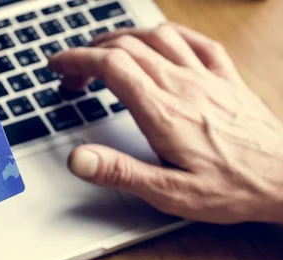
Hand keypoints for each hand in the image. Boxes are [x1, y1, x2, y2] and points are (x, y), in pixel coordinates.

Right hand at [49, 23, 282, 223]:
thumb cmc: (232, 188)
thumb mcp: (168, 193)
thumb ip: (119, 172)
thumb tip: (78, 159)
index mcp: (163, 113)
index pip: (111, 66)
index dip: (78, 59)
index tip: (59, 65)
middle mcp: (183, 86)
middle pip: (128, 47)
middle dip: (92, 52)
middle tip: (75, 73)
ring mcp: (207, 78)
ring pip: (159, 35)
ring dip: (125, 37)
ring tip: (107, 50)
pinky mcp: (227, 79)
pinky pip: (197, 42)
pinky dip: (170, 35)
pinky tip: (162, 42)